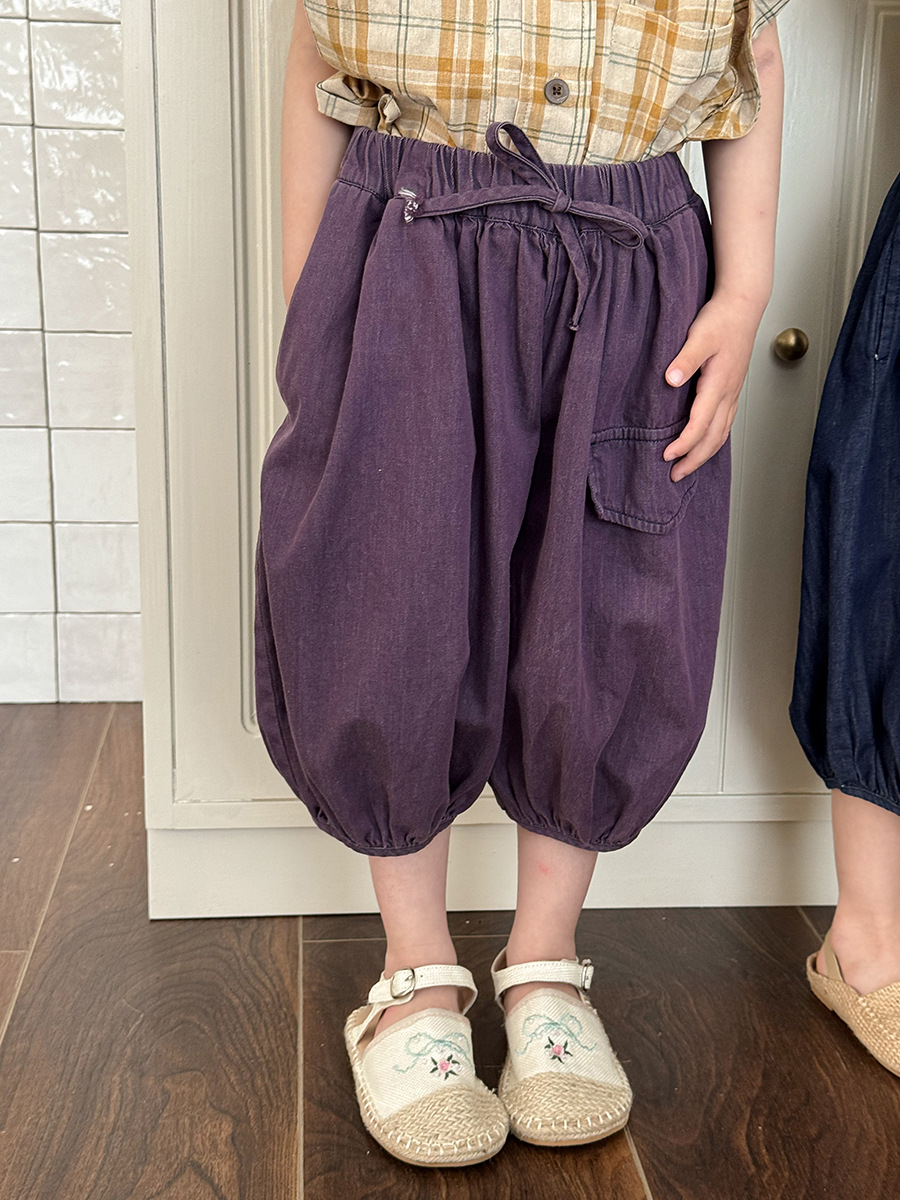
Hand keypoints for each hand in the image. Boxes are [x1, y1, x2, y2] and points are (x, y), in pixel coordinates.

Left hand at [662, 292, 763, 480]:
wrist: (744, 305)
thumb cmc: (721, 318)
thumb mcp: (700, 335)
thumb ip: (685, 359)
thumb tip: (671, 379)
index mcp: (719, 384)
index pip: (700, 425)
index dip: (683, 444)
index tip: (666, 456)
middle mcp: (728, 393)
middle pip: (713, 438)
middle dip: (694, 460)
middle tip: (674, 476)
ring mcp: (732, 393)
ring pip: (721, 433)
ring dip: (704, 454)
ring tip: (687, 467)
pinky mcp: (732, 388)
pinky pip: (725, 423)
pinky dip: (714, 440)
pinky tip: (705, 444)